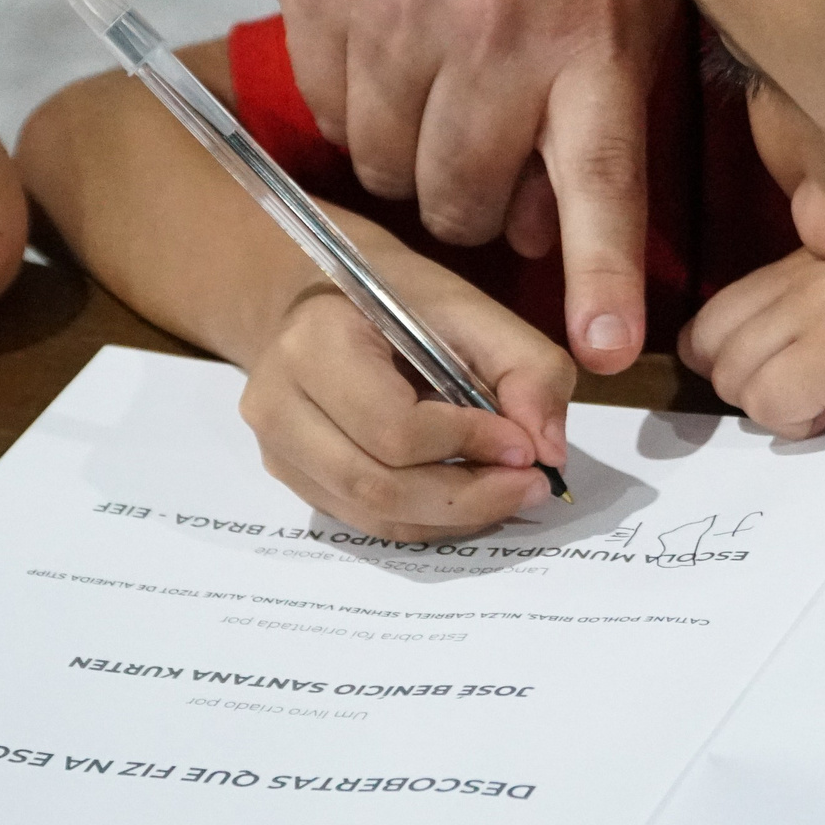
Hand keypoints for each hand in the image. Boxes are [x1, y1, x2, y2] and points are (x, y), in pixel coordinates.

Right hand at [239, 264, 576, 539]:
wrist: (333, 306)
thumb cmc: (406, 303)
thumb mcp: (477, 312)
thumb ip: (528, 370)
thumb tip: (548, 452)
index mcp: (316, 342)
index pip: (393, 426)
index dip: (468, 444)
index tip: (526, 446)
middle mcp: (277, 402)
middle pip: (378, 484)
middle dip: (468, 496)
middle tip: (530, 485)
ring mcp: (276, 448)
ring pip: (374, 514)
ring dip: (454, 516)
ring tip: (508, 491)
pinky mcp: (292, 479)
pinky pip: (367, 521)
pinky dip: (428, 520)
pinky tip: (468, 497)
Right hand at [276, 0, 679, 374]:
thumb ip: (608, 113)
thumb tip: (549, 237)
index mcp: (590, 35)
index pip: (600, 176)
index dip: (601, 272)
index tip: (600, 350)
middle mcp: (494, 31)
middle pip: (462, 202)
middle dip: (471, 198)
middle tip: (484, 138)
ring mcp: (396, 14)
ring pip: (389, 172)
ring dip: (411, 155)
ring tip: (439, 77)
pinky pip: (332, 118)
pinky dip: (359, 105)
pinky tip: (389, 42)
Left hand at [677, 251, 824, 438]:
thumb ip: (802, 320)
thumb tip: (727, 371)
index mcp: (810, 258)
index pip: (713, 321)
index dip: (737, 366)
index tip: (792, 383)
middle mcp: (809, 271)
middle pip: (713, 352)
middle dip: (758, 390)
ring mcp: (824, 304)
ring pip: (737, 381)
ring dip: (785, 408)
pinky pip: (771, 405)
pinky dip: (805, 424)